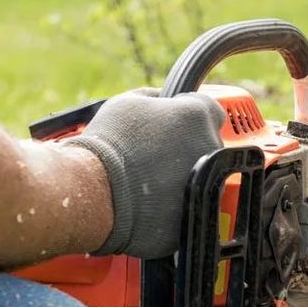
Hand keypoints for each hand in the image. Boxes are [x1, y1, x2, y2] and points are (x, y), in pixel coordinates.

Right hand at [65, 88, 224, 258]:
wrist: (97, 192)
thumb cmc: (109, 143)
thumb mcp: (127, 103)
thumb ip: (153, 96)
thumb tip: (162, 97)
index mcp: (196, 115)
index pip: (211, 110)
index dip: (191, 116)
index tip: (175, 124)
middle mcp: (210, 145)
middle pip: (207, 142)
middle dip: (188, 145)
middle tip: (156, 153)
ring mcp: (208, 179)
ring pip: (203, 173)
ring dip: (184, 173)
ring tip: (151, 178)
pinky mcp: (199, 210)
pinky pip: (193, 201)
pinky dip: (178, 200)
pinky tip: (154, 198)